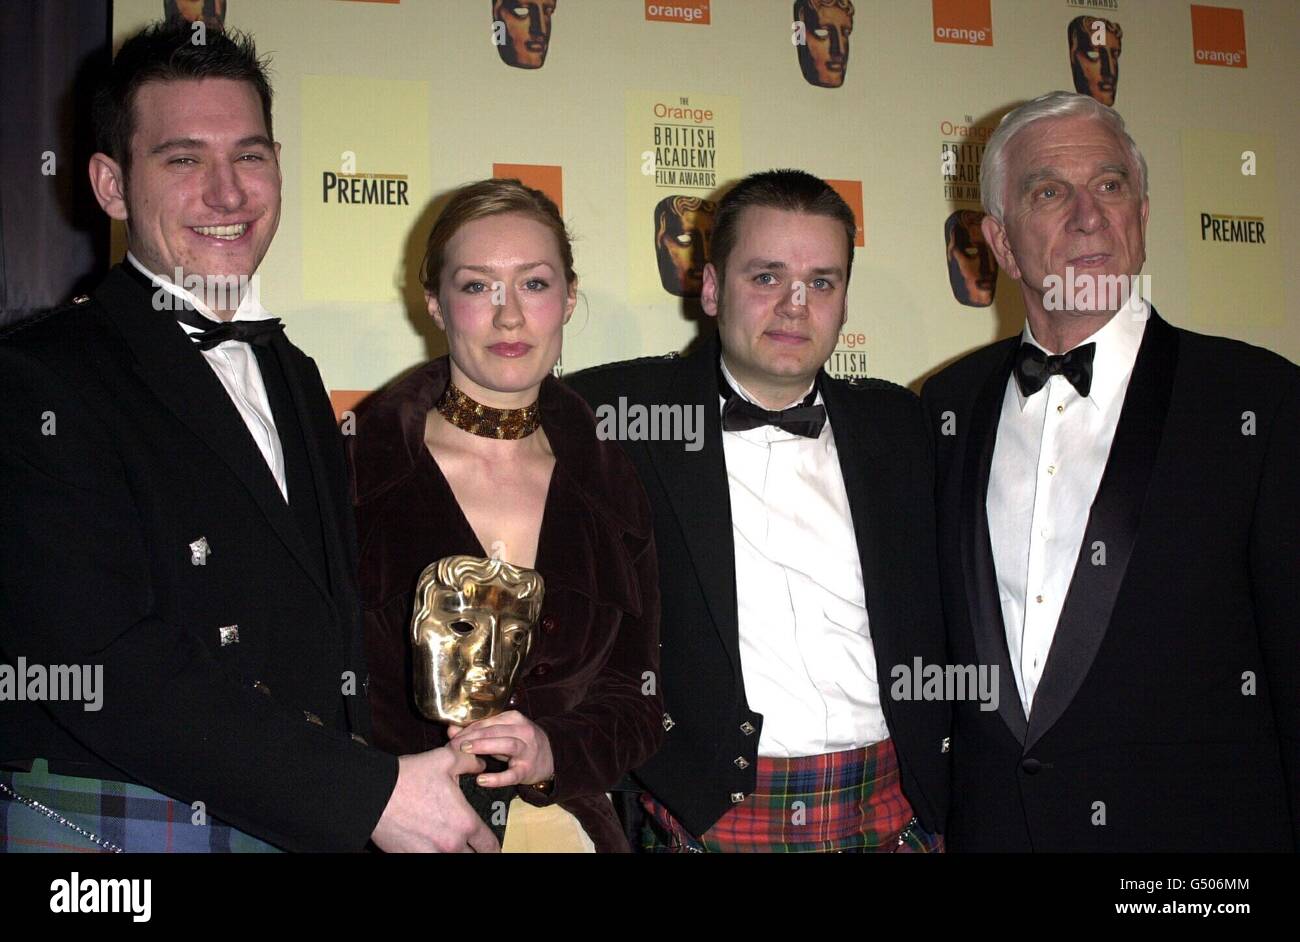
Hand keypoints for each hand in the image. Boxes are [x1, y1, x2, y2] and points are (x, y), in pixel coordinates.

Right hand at [370, 747, 499, 852]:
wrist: (373, 794)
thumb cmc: (409, 778)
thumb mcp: (445, 760)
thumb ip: (469, 762)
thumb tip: (480, 765)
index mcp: (464, 822)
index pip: (489, 845)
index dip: (493, 846)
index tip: (491, 845)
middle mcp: (450, 844)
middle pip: (472, 858)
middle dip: (474, 852)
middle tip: (472, 846)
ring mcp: (430, 855)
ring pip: (452, 861)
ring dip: (454, 854)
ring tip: (449, 846)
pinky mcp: (410, 857)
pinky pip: (429, 860)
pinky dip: (433, 854)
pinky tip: (429, 846)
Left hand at [448, 710, 553, 787]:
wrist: (550, 758)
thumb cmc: (520, 744)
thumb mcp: (501, 734)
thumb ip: (477, 731)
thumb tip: (450, 730)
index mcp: (514, 719)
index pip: (487, 722)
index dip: (468, 729)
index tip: (452, 737)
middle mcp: (523, 731)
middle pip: (494, 731)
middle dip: (471, 736)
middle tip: (453, 745)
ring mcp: (527, 750)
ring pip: (506, 744)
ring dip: (483, 746)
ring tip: (465, 751)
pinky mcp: (527, 770)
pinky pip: (512, 774)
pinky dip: (497, 778)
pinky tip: (481, 780)